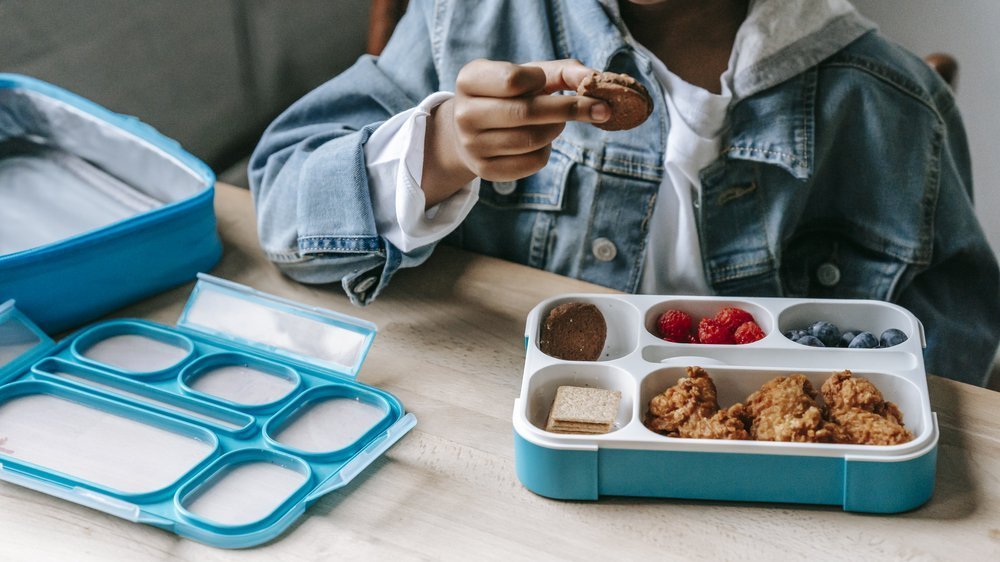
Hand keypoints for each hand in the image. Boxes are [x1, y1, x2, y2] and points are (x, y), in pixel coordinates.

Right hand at [422, 59, 608, 207]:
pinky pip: (531, 162)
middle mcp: (464, 114)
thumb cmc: (507, 95)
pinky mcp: (485, 170)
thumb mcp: (527, 75)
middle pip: (527, 112)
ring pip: (532, 139)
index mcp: (469, 80)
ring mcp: (472, 145)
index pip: (513, 79)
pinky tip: (542, 141)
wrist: (469, 131)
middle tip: (601, 108)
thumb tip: (593, 77)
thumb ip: (562, 72)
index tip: (549, 84)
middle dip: (570, 109)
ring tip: (558, 123)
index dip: (540, 81)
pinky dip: (547, 150)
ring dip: (557, 129)